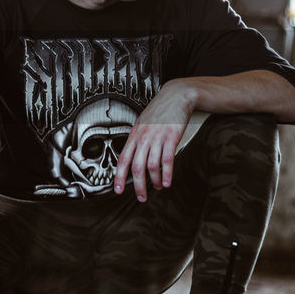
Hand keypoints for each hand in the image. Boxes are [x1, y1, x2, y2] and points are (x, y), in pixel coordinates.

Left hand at [114, 80, 196, 201]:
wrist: (176, 96)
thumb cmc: (160, 109)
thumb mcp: (143, 122)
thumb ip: (137, 139)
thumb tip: (132, 154)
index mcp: (134, 135)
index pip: (123, 159)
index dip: (119, 177)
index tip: (118, 190)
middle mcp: (143, 138)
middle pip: (136, 167)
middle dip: (138, 186)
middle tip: (141, 197)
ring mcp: (157, 138)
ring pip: (152, 167)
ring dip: (154, 181)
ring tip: (157, 188)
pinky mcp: (172, 138)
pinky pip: (167, 161)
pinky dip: (167, 174)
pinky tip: (167, 182)